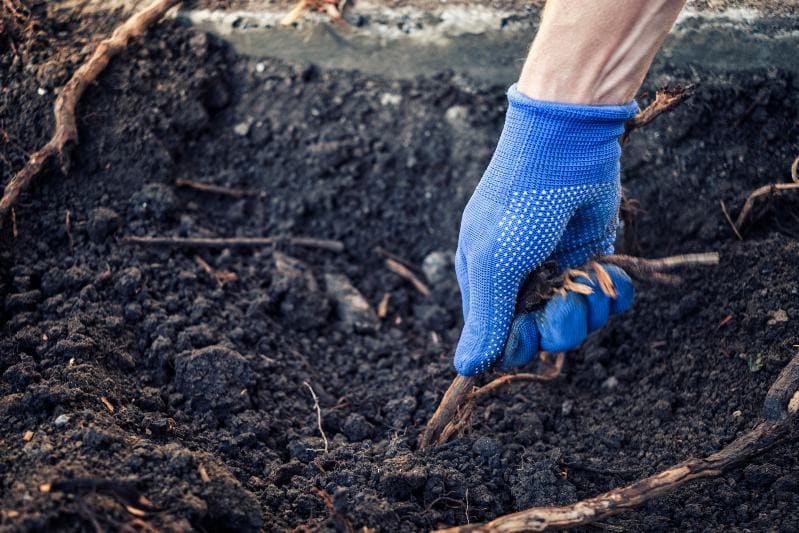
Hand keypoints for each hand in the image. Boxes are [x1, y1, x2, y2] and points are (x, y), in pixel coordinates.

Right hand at [454, 85, 636, 375]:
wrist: (565, 146)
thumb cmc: (518, 206)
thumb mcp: (493, 265)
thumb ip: (485, 320)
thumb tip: (464, 370)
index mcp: (487, 284)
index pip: (502, 340)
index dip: (519, 345)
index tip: (529, 330)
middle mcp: (522, 281)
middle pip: (545, 337)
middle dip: (560, 326)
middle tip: (564, 297)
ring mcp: (560, 269)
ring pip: (581, 321)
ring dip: (591, 307)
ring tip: (589, 276)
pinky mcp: (593, 255)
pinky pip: (608, 297)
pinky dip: (615, 292)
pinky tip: (612, 274)